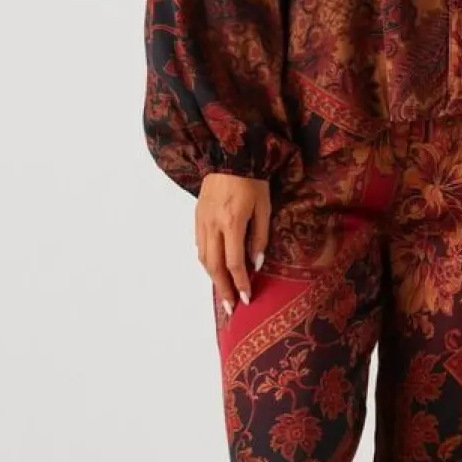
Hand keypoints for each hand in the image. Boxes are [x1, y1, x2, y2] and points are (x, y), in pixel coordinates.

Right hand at [196, 173, 270, 319]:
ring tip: (223, 292)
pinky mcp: (197, 216)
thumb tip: (256, 264)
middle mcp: (213, 224)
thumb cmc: (253, 181)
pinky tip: (214, 268)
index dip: (240, 283)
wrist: (231, 155)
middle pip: (214, 266)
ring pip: (203, 257)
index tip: (246, 298)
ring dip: (213, 278)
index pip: (234, 262)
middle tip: (230, 307)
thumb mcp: (265, 208)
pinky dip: (206, 260)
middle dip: (223, 289)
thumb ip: (260, 237)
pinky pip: (199, 244)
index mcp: (232, 223)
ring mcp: (202, 220)